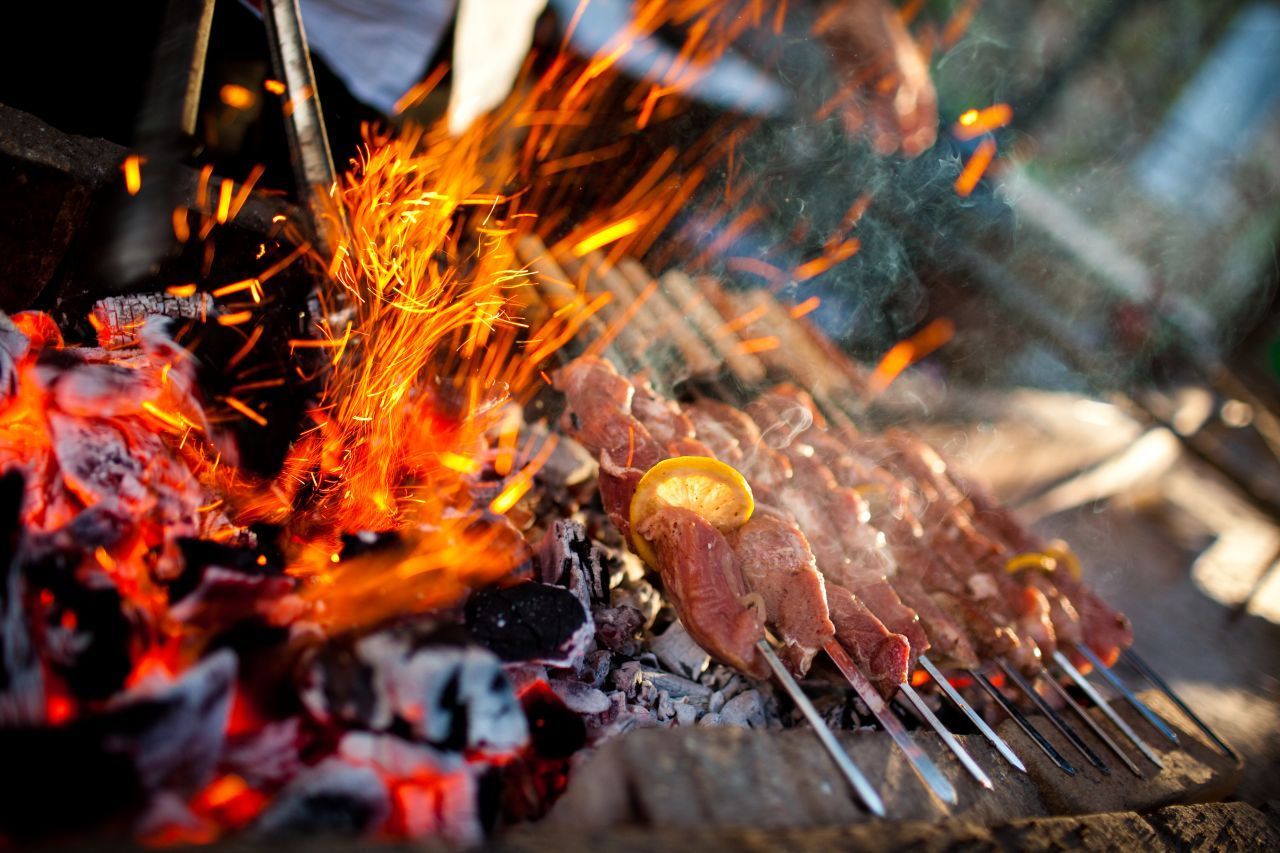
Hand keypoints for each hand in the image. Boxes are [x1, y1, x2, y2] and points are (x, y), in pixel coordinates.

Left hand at [816, 0, 937, 156]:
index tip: (922, 143)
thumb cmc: (875, 32)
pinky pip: (853, 101)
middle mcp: (891, 73)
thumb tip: (909, 127)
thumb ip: (902, 95)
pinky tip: (854, 130)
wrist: (843, 10)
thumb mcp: (893, 66)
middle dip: (904, 131)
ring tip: (882, 147)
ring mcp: (869, 75)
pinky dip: (854, 116)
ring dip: (881, 128)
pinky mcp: (847, 76)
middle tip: (903, 151)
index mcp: (911, 67)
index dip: (925, 121)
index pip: (924, 100)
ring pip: (877, 108)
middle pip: (901, 108)